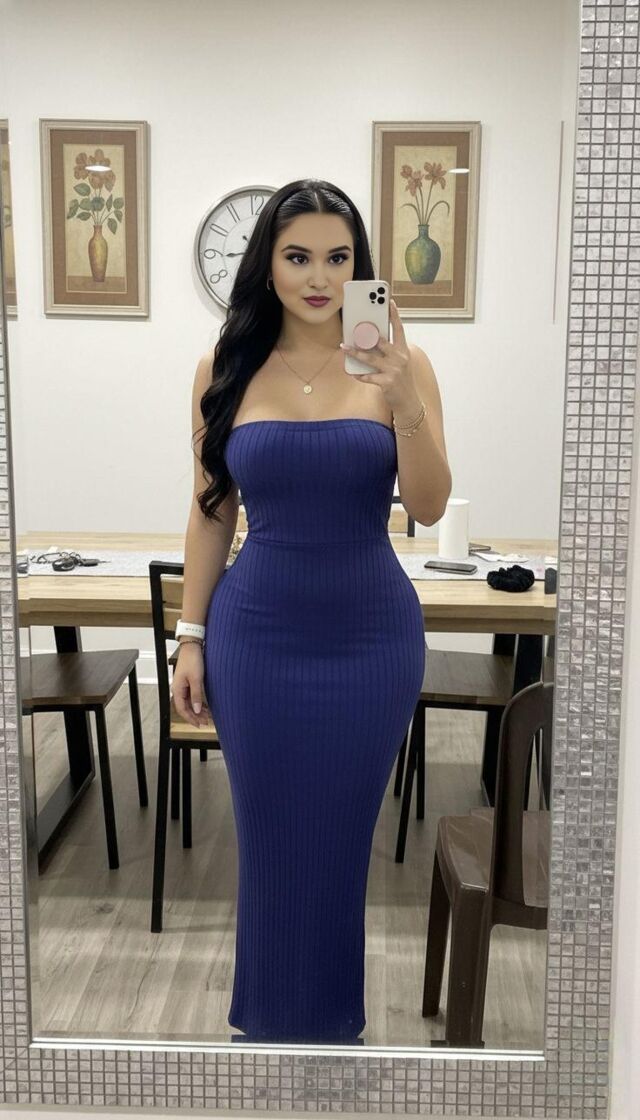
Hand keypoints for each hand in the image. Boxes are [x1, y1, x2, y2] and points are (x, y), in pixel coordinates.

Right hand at [171, 643, 209, 727]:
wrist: (192, 647)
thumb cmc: (192, 660)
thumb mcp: (196, 679)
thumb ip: (196, 695)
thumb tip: (196, 710)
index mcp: (177, 689)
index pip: (182, 709)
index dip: (190, 718)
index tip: (198, 725)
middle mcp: (178, 689)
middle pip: (185, 707)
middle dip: (195, 716)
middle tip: (205, 722)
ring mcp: (183, 686)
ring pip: (189, 703)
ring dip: (197, 710)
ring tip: (207, 716)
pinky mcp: (188, 683)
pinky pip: (192, 697)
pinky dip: (198, 703)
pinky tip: (204, 707)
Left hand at [340, 299, 420, 415]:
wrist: (409, 401)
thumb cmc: (402, 380)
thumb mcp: (400, 363)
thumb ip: (389, 352)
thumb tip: (370, 341)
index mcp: (404, 350)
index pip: (399, 329)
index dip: (394, 315)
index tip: (389, 302)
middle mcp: (400, 358)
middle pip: (380, 341)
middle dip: (366, 334)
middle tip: (354, 327)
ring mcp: (394, 370)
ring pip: (369, 358)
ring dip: (354, 353)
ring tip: (343, 347)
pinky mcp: (387, 382)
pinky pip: (368, 376)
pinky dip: (359, 375)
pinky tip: (352, 372)